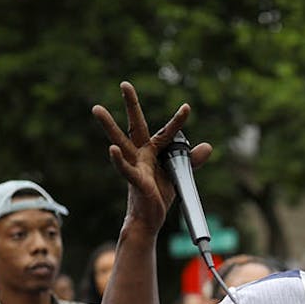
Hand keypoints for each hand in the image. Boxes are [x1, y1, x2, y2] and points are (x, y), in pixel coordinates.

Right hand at [91, 83, 212, 232]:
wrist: (149, 219)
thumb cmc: (159, 196)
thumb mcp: (178, 175)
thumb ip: (190, 160)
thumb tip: (207, 146)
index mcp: (153, 152)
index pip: (166, 132)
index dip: (177, 121)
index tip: (187, 106)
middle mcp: (142, 155)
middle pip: (135, 125)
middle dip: (131, 105)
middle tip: (125, 83)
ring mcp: (136, 166)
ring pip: (120, 142)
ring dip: (109, 126)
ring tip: (97, 109)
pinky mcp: (135, 181)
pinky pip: (125, 169)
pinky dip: (118, 159)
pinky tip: (111, 149)